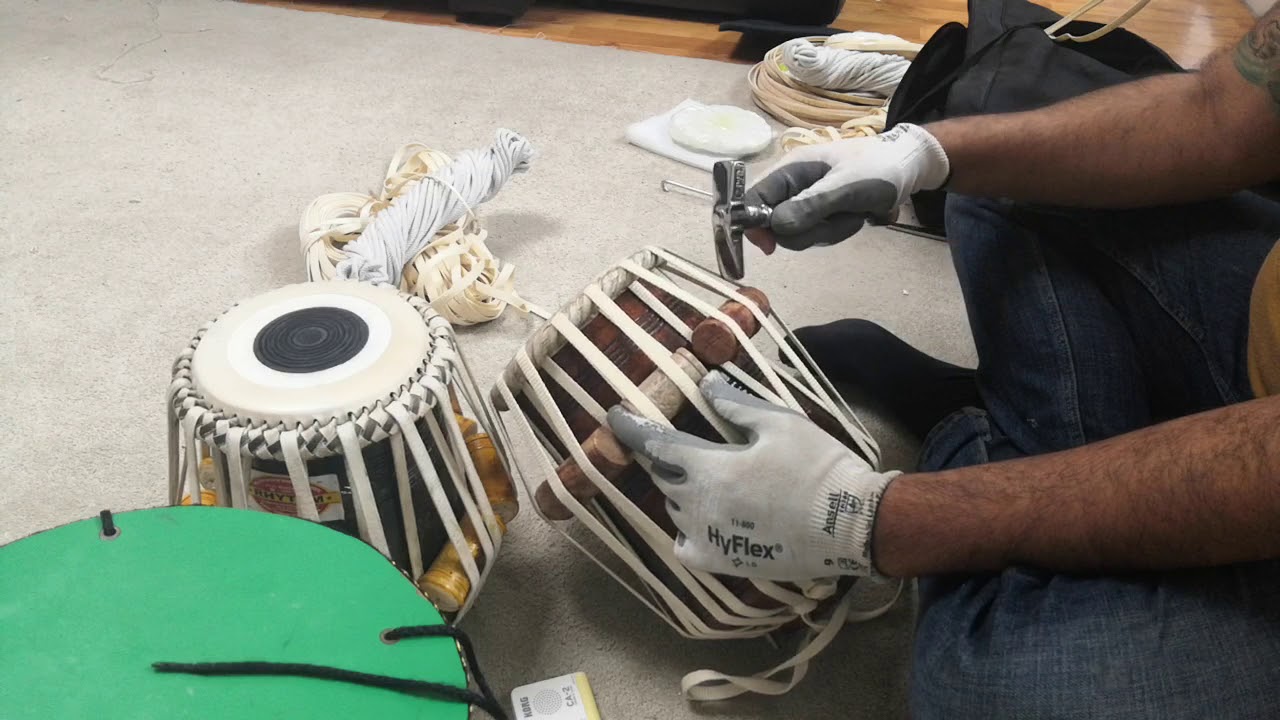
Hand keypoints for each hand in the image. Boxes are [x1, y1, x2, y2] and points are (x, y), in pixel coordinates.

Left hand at [607, 372, 899, 580]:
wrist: (852, 523)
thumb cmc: (818, 466)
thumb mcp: (778, 422)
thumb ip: (735, 405)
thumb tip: (705, 384)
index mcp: (710, 469)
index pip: (655, 445)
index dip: (630, 428)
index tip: (613, 415)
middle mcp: (700, 507)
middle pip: (664, 477)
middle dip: (662, 457)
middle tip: (669, 443)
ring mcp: (711, 538)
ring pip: (676, 509)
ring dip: (679, 490)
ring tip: (700, 476)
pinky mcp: (726, 563)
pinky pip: (687, 547)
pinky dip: (685, 531)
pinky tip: (699, 519)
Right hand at [745, 123, 948, 252]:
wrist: (909, 166)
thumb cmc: (877, 168)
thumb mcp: (844, 187)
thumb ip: (809, 207)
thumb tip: (774, 227)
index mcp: (789, 170)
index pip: (751, 200)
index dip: (753, 225)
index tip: (769, 246)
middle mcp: (792, 186)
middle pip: (775, 225)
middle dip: (806, 230)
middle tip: (835, 219)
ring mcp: (807, 201)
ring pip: (798, 234)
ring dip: (827, 231)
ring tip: (852, 212)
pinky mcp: (822, 213)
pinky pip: (817, 234)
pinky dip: (836, 230)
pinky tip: (855, 215)